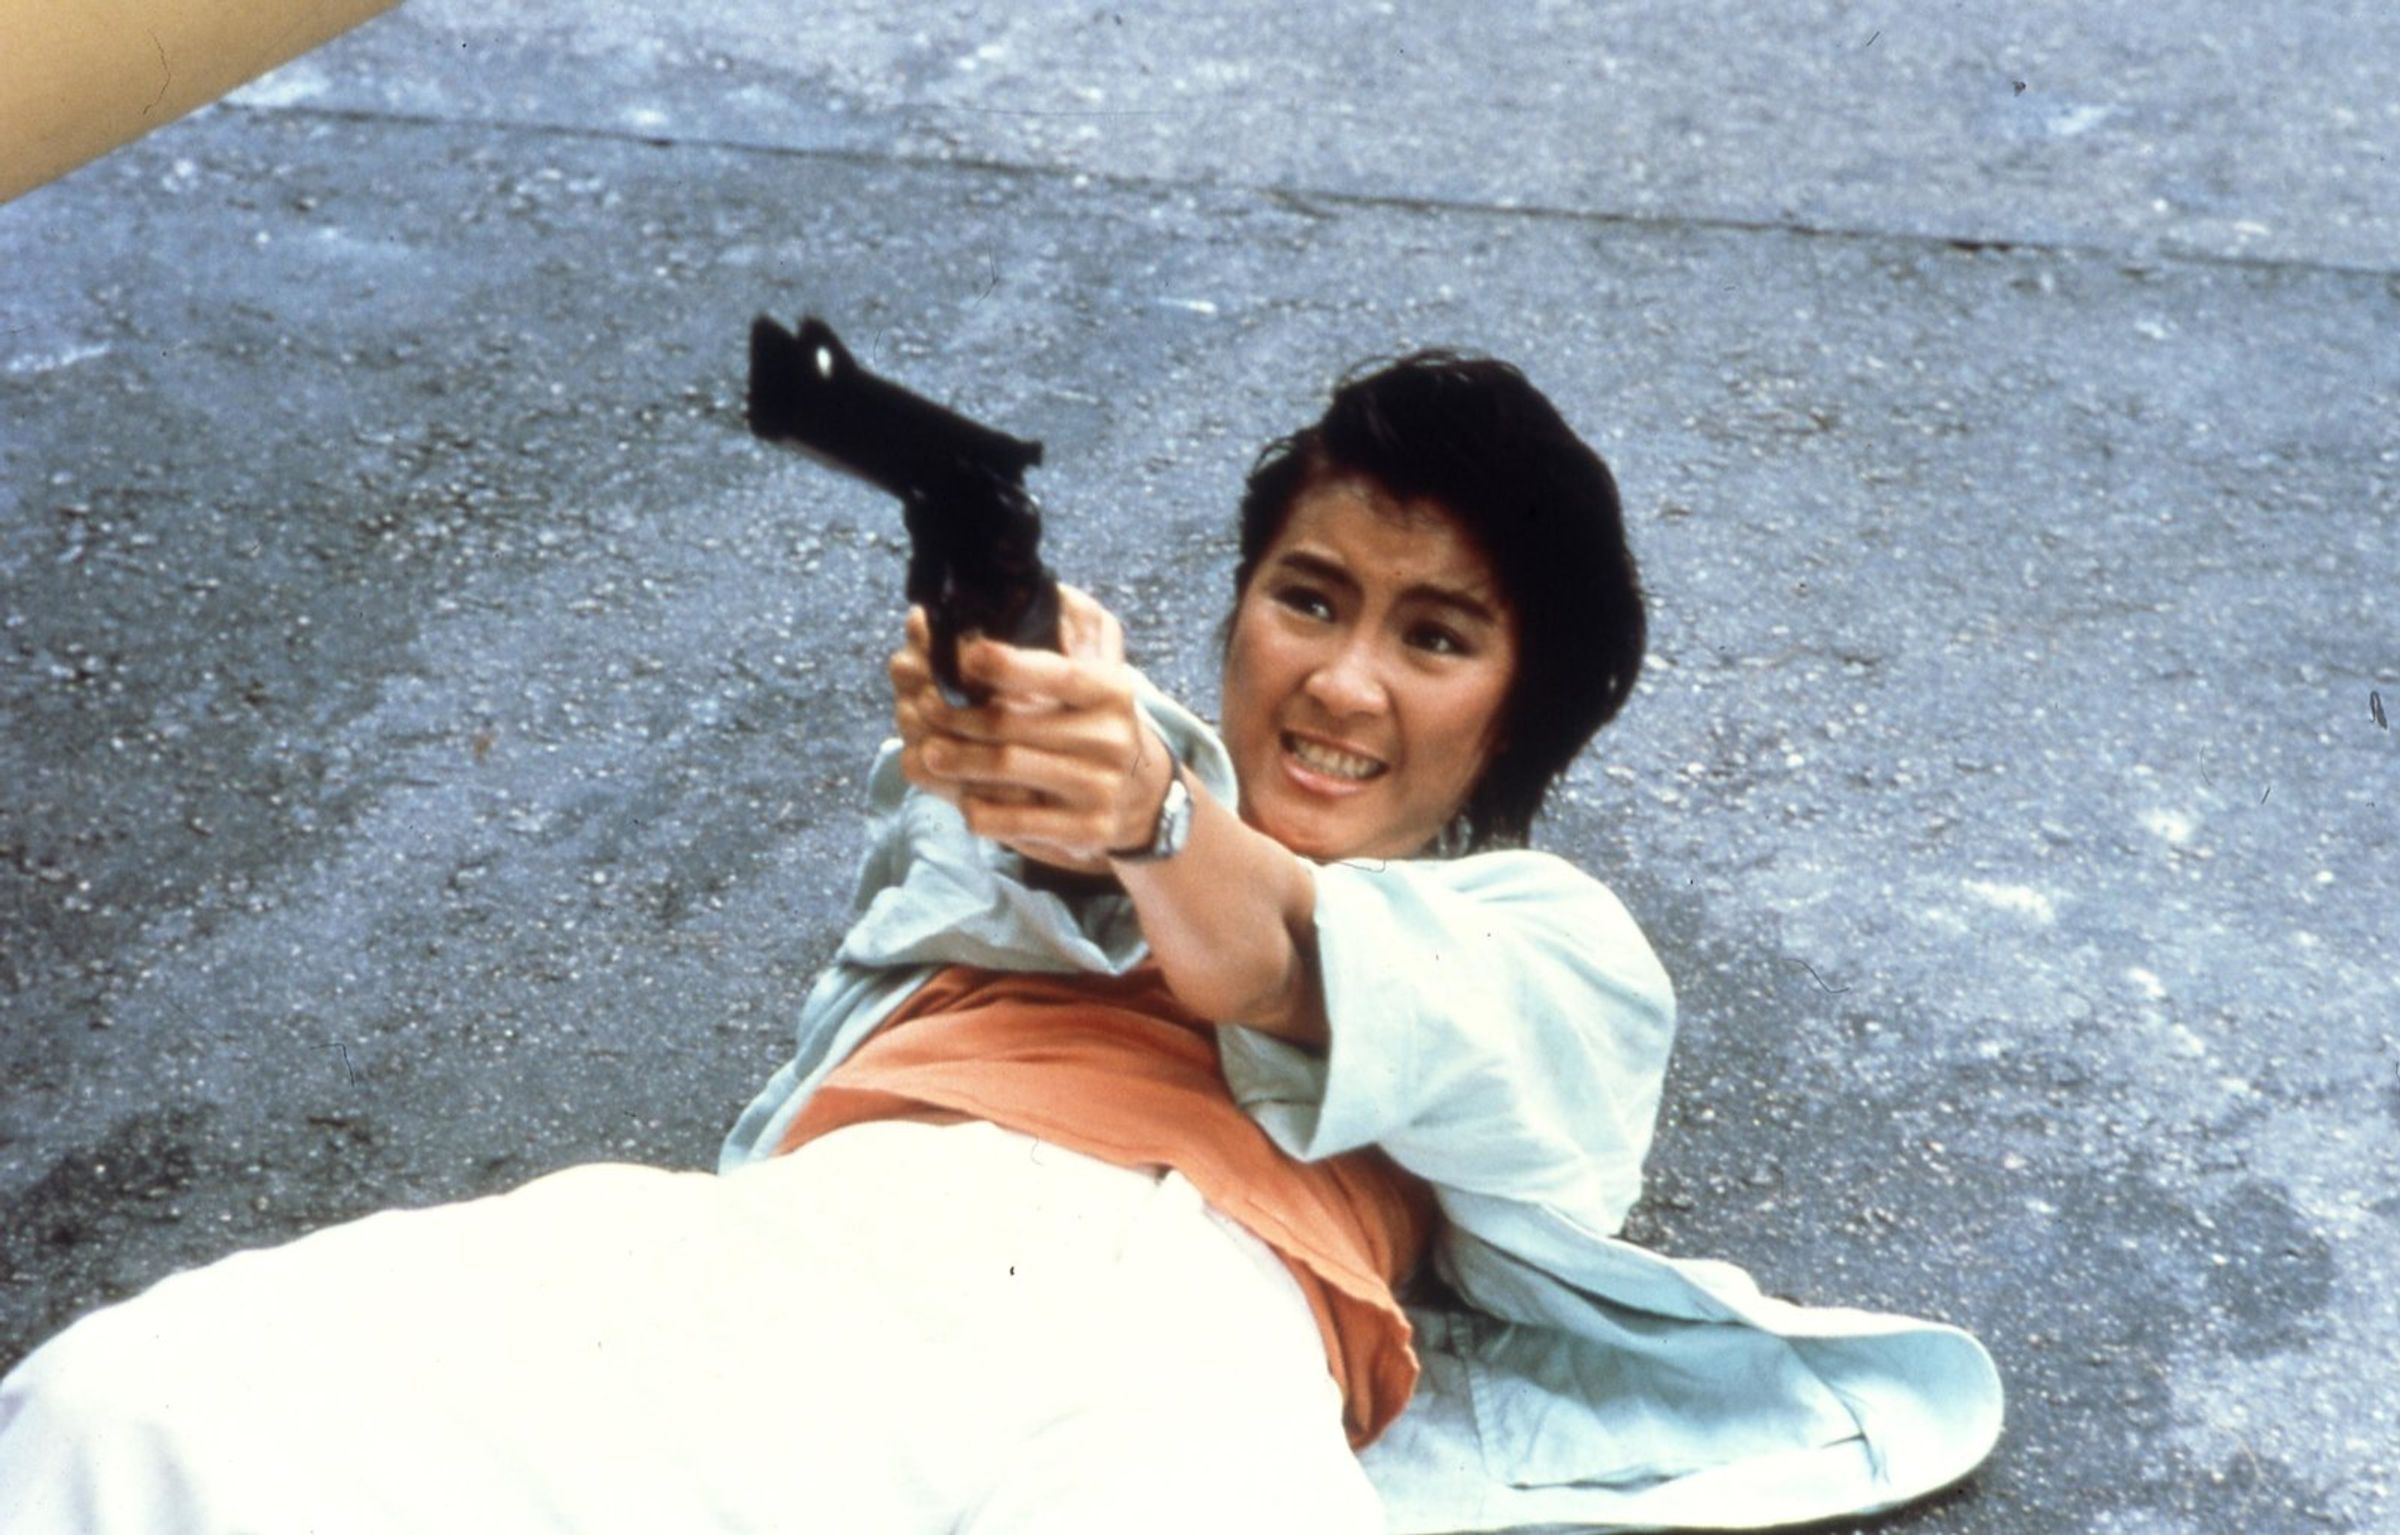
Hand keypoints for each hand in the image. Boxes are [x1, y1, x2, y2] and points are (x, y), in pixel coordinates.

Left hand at [889, 586, 1172, 869]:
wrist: (1141, 798)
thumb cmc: (1094, 726)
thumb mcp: (1092, 679)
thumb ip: (1059, 643)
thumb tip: (1022, 597)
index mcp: (1111, 691)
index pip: (1054, 673)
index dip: (1005, 663)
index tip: (962, 653)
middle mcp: (1111, 739)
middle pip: (1013, 724)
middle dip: (958, 714)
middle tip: (923, 705)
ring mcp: (1101, 788)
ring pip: (1008, 769)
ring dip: (958, 759)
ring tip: (929, 750)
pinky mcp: (1088, 831)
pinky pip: (1015, 820)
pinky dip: (980, 807)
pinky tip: (963, 796)